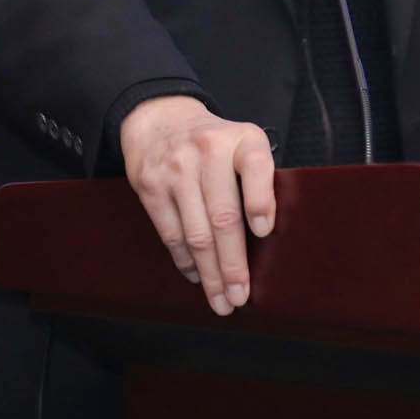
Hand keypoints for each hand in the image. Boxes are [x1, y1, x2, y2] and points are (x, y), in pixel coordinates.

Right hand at [119, 96, 276, 314]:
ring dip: (210, 274)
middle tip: (241, 296)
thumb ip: (259, 177)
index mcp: (242, 139)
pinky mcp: (151, 187)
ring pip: (196, 234)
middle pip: (223, 217)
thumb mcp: (244, 142)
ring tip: (221, 299)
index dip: (260, 200)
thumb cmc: (214, 141)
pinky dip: (185, 261)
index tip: (264, 231)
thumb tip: (268, 232)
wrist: (161, 119)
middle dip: (233, 263)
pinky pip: (171, 234)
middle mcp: (208, 151)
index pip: (255, 166)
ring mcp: (176, 170)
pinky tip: (196, 276)